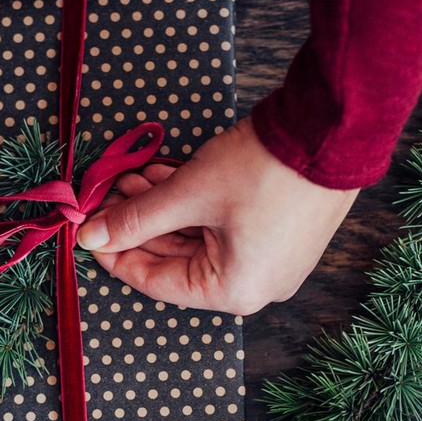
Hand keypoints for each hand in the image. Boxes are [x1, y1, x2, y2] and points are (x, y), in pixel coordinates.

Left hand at [77, 118, 357, 314]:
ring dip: (162, 209)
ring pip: (197, 239)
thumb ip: (136, 219)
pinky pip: (221, 227)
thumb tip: (91, 237)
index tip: (88, 231)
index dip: (115, 254)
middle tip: (105, 196)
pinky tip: (161, 176)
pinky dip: (191, 205)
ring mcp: (270, 260)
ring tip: (129, 177)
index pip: (155, 282)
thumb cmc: (264, 169)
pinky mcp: (279, 233)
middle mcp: (254, 285)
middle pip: (176, 260)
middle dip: (139, 224)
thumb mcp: (188, 193)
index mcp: (233, 291)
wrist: (333, 129)